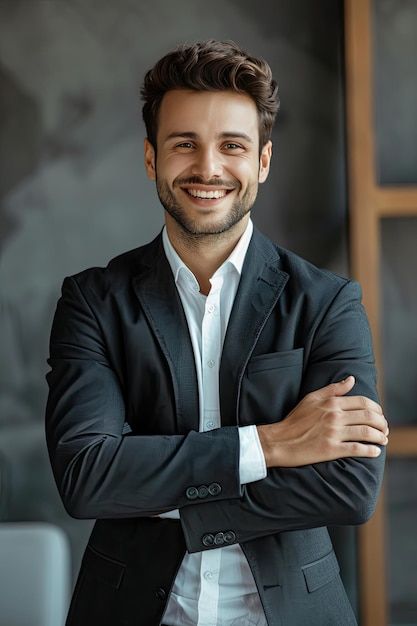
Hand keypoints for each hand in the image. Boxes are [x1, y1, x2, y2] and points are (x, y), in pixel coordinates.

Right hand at [257, 376, 387, 467]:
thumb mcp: (311, 399)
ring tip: (383, 440)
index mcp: (331, 403)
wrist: (279, 441)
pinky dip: (370, 450)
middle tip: (384, 429)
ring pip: (366, 432)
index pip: (363, 402)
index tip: (379, 416)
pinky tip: (375, 452)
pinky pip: (357, 449)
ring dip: (380, 436)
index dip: (377, 409)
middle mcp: (334, 416)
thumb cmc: (295, 420)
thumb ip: (333, 389)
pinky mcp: (331, 449)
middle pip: (369, 417)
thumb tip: (351, 379)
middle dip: (382, 423)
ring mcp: (333, 433)